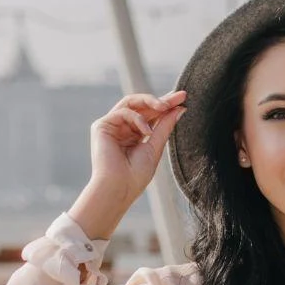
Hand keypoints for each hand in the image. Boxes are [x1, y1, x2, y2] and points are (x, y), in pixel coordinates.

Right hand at [69, 89, 186, 240]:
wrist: (118, 188)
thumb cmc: (135, 175)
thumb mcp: (155, 147)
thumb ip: (165, 126)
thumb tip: (180, 109)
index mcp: (134, 136)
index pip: (151, 115)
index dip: (166, 106)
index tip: (183, 99)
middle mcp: (121, 129)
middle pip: (142, 106)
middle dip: (162, 100)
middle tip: (180, 96)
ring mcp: (111, 126)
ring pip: (131, 102)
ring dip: (150, 102)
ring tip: (165, 106)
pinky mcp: (101, 126)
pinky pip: (123, 112)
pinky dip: (137, 119)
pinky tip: (146, 131)